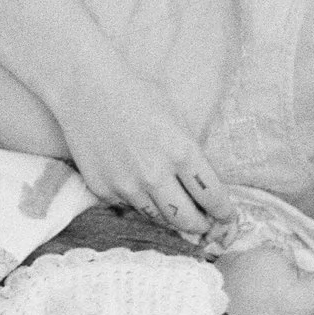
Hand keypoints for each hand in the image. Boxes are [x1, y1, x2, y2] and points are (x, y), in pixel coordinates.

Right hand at [50, 67, 236, 239]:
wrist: (87, 89)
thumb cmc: (136, 95)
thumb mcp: (176, 119)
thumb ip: (190, 154)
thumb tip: (203, 188)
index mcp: (181, 151)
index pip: (212, 196)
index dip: (223, 211)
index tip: (226, 216)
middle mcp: (155, 174)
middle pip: (187, 219)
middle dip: (200, 225)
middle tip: (204, 224)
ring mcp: (127, 186)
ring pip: (158, 218)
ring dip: (170, 217)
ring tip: (175, 210)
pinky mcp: (104, 190)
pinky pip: (130, 206)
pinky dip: (139, 201)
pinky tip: (140, 187)